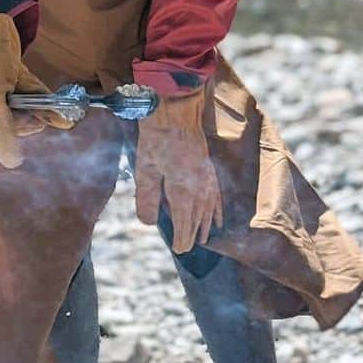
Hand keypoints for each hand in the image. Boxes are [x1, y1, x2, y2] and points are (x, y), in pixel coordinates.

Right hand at [0, 13, 71, 168]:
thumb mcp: (24, 75)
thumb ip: (43, 102)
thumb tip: (66, 123)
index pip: (0, 128)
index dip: (9, 146)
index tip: (15, 159)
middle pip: (2, 130)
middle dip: (19, 122)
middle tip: (28, 109)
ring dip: (1, 119)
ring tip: (3, 97)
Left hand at [134, 88, 222, 252]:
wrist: (177, 112)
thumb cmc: (157, 138)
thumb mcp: (145, 169)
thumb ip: (147, 198)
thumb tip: (148, 223)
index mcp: (182, 191)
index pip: (185, 225)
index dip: (182, 239)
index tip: (179, 250)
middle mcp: (199, 189)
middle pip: (198, 220)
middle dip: (192, 236)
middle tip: (186, 249)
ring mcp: (208, 180)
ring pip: (209, 211)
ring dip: (205, 226)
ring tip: (202, 239)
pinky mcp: (210, 171)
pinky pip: (217, 198)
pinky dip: (217, 211)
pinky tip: (216, 219)